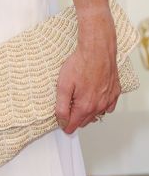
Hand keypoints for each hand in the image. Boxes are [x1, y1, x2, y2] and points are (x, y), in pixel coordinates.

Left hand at [55, 12, 119, 133]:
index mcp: (85, 106)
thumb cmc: (80, 64)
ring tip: (79, 98)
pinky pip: (108, 106)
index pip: (73, 125)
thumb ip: (62, 106)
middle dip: (75, 118)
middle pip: (85, 121)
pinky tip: (94, 96)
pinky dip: (100, 105)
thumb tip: (62, 121)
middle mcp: (99, 106)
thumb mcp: (63, 85)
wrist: (97, 50)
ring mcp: (108, 100)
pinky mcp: (115, 92)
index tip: (61, 122)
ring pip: (96, 114)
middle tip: (68, 106)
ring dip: (87, 111)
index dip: (65, 125)